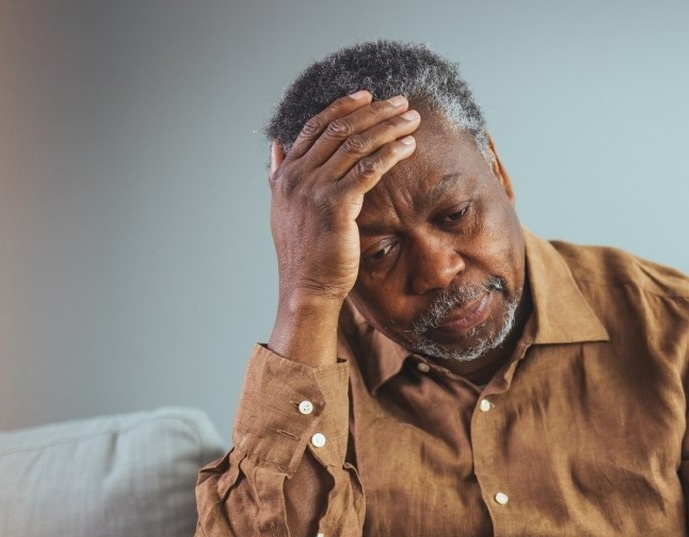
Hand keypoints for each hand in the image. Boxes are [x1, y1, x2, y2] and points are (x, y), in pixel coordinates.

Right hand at [268, 91, 419, 304]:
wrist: (305, 288)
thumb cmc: (303, 253)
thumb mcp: (283, 209)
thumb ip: (279, 176)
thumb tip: (277, 147)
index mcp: (286, 174)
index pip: (315, 127)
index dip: (343, 107)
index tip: (367, 95)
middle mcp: (297, 176)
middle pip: (340, 129)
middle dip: (374, 111)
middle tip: (400, 101)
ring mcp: (314, 189)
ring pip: (356, 145)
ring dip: (388, 127)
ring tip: (411, 119)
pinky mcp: (336, 205)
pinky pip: (368, 169)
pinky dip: (390, 153)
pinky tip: (408, 146)